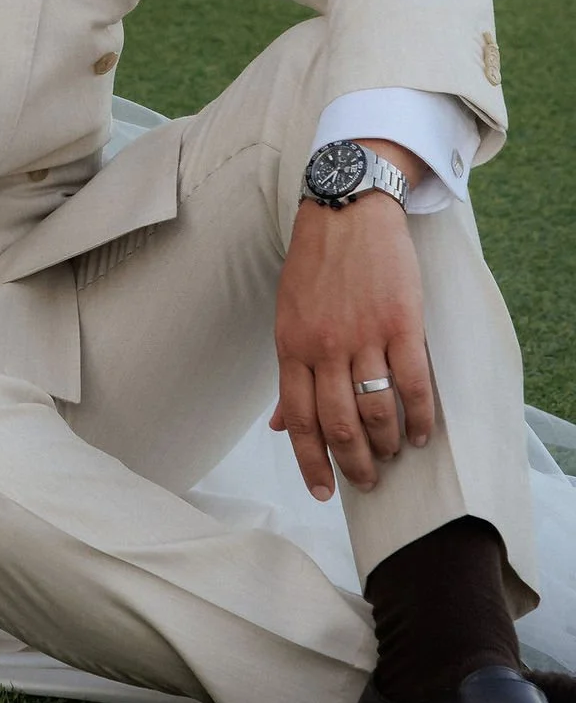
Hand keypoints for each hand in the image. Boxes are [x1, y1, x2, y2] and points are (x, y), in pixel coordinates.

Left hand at [272, 157, 434, 499]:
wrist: (347, 210)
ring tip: (393, 454)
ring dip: (386, 444)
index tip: (322, 492)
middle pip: (338, 425)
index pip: (298, 420)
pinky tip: (421, 433)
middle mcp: (324, 347)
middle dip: (353, 464)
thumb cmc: (314, 265)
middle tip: (366, 481)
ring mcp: (363, 336)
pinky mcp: (401, 324)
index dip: (311, 463)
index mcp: (291, 347)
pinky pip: (413, 385)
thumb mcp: (287, 316)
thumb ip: (290, 372)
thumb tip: (280, 426)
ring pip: (375, 411)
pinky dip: (418, 417)